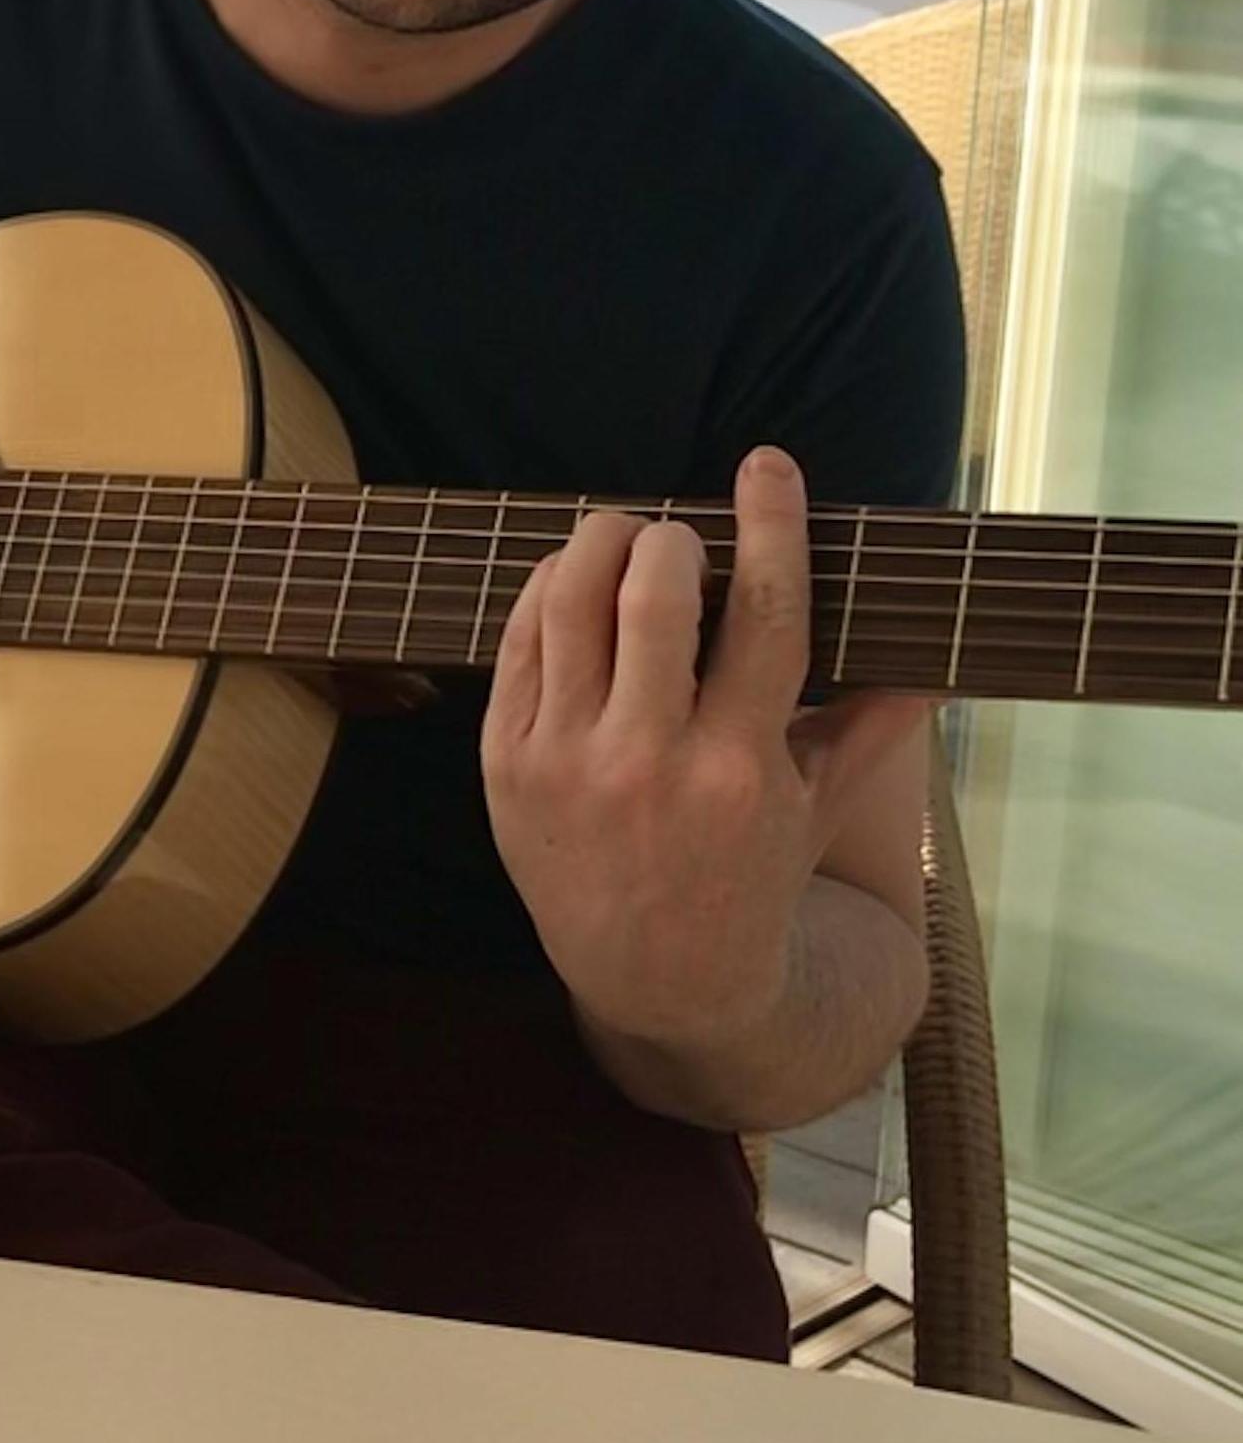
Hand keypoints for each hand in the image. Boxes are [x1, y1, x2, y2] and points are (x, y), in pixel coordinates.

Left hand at [479, 446, 929, 1054]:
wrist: (655, 977)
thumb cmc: (743, 881)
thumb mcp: (814, 814)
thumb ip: (870, 731)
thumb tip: (938, 661)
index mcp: (741, 768)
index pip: (762, 612)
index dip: (770, 524)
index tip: (770, 464)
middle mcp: (650, 761)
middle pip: (654, 590)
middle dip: (669, 536)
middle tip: (680, 536)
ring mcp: (567, 760)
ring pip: (571, 601)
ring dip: (600, 545)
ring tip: (624, 542)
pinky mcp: (505, 761)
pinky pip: (518, 640)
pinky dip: (547, 591)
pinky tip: (573, 584)